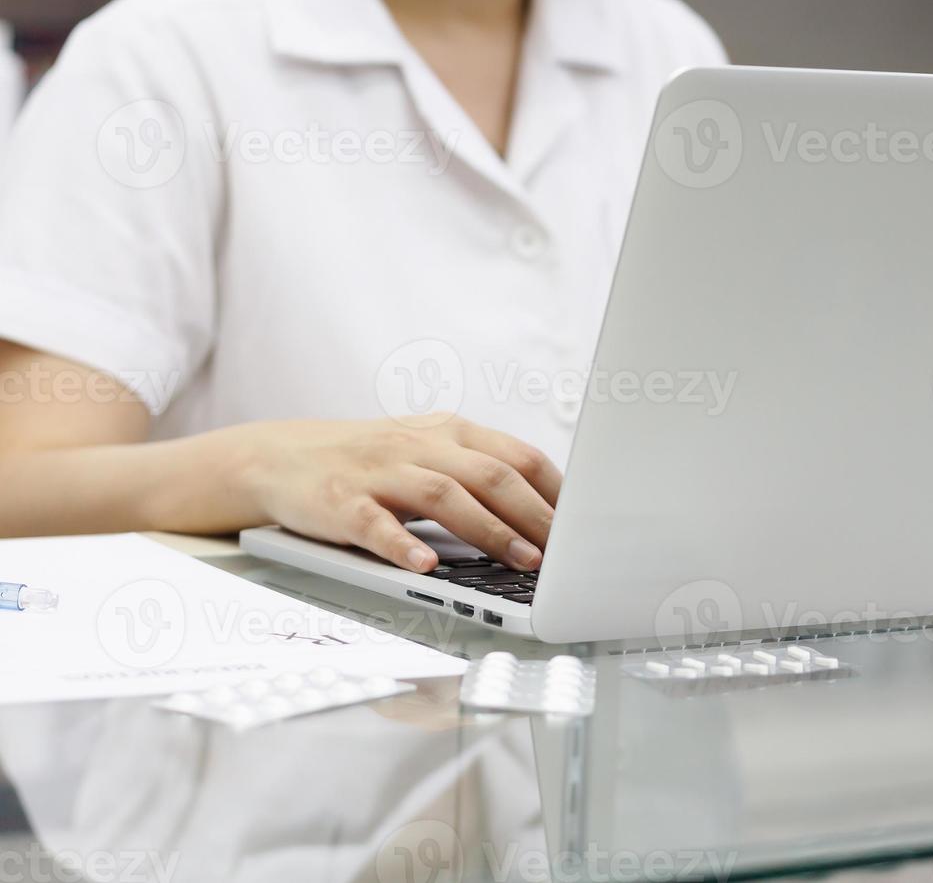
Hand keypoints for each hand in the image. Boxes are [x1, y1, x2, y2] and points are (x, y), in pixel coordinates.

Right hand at [232, 415, 559, 572]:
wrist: (279, 457)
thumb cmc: (369, 462)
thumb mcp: (429, 452)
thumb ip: (480, 471)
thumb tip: (549, 510)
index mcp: (449, 433)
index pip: (518, 456)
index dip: (556, 491)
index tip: (586, 525)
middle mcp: (419, 445)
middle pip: (490, 474)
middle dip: (535, 515)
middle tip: (567, 551)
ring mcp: (379, 472)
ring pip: (444, 496)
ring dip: (490, 530)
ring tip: (522, 561)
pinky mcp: (340, 501)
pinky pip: (375, 525)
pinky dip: (403, 546)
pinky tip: (427, 567)